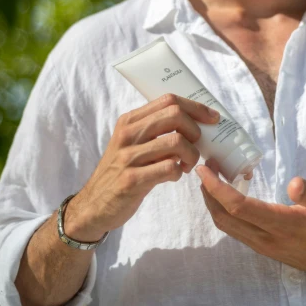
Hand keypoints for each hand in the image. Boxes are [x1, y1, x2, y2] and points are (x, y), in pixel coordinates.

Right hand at [67, 94, 220, 240]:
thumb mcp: (131, 143)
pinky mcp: (132, 180)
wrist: (94, 205)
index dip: (196, 107)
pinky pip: (169, 168)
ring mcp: (128, 157)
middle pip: (175, 115)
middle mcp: (127, 134)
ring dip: (191, 155)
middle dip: (195, 130)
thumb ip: (155, 130)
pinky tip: (174, 176)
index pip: (168, 100)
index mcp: (129, 121)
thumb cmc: (121, 171)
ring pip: (176, 142)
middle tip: (196, 145)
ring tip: (187, 164)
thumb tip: (194, 122)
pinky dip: (179, 172)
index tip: (212, 118)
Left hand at [196, 158, 305, 277]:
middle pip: (224, 218)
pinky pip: (234, 229)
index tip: (204, 170)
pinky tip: (228, 193)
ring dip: (212, 202)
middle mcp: (266, 239)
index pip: (239, 207)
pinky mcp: (261, 247)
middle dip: (207, 193)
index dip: (217, 188)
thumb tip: (293, 184)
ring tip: (211, 178)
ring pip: (226, 226)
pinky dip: (223, 210)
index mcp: (281, 224)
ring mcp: (261, 246)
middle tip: (204, 168)